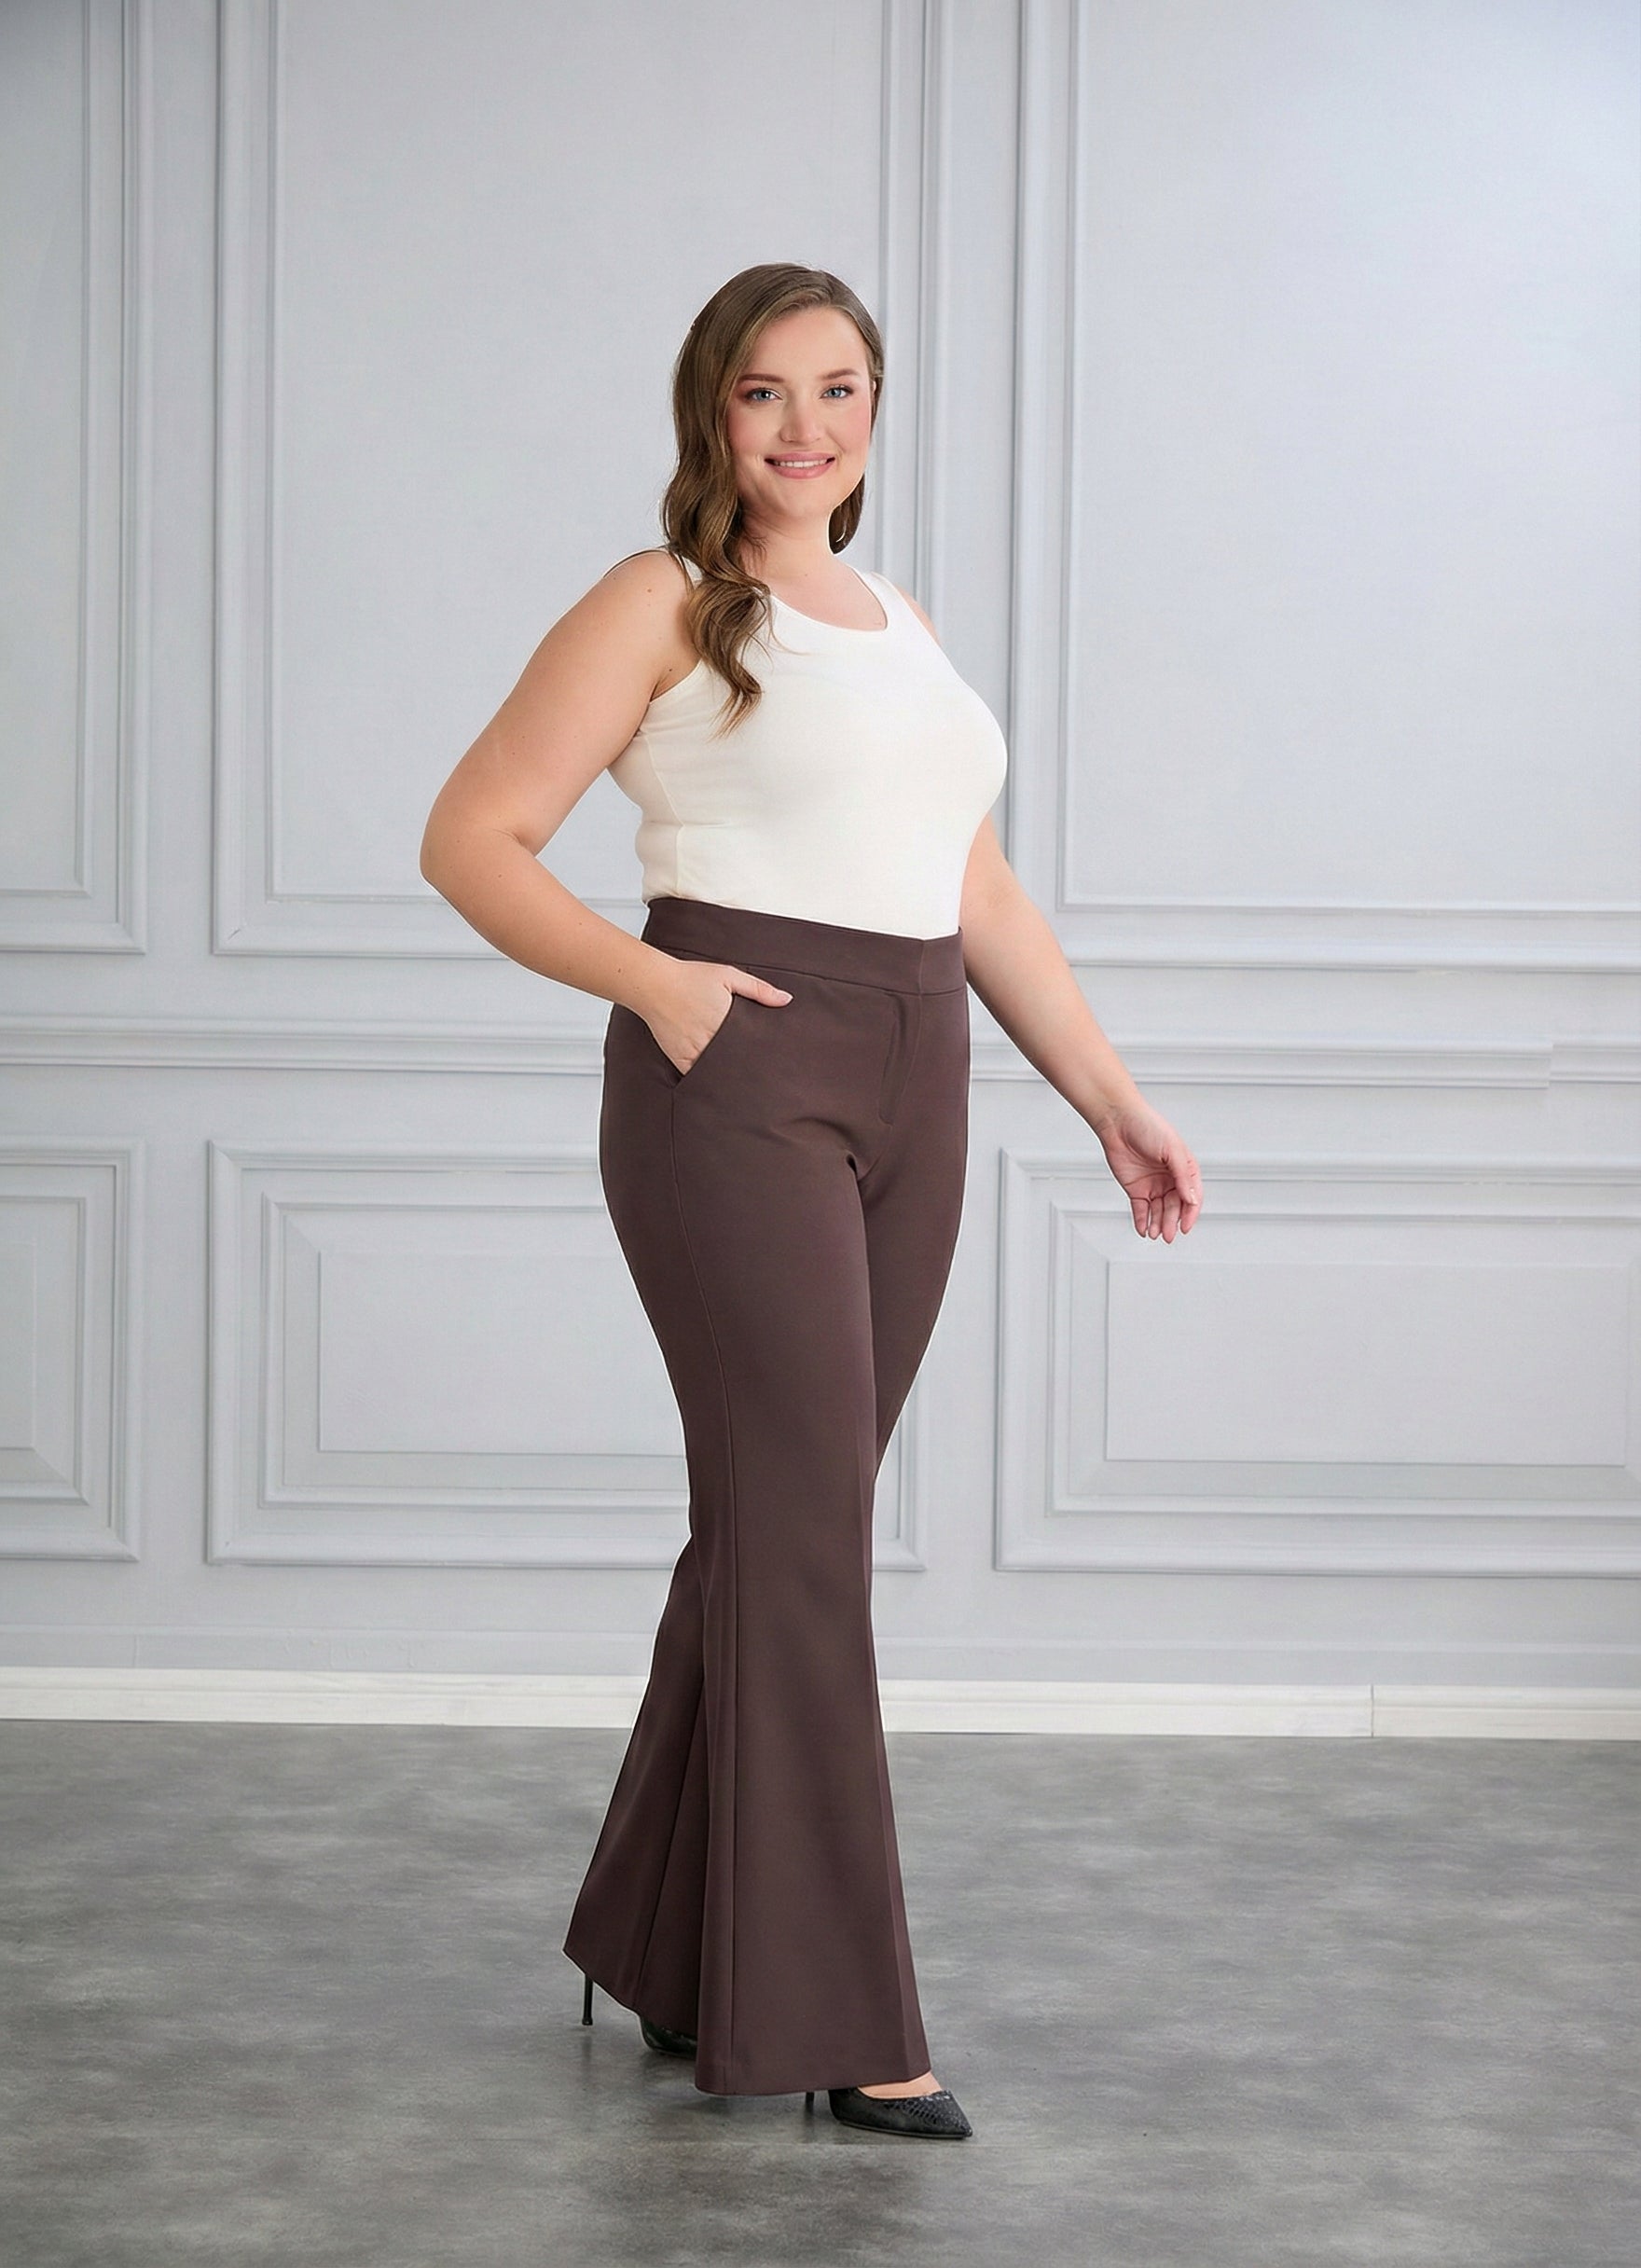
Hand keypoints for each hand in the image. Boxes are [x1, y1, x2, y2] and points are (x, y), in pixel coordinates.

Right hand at [646, 960, 792, 1076]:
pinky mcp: (679, 1059)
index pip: (753, 1047)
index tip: (777, 1065)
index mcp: (727, 1021)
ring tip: (749, 1089)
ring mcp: (694, 1052)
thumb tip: (786, 999)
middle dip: (751, 1070)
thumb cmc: (690, 977)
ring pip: (719, 1073)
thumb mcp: (728, 976)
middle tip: (768, 1081)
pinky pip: (697, 1077)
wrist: (653, 984)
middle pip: (737, 1063)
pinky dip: (708, 1080)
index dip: (765, 1057)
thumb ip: (759, 989)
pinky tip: (719, 1086)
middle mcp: (712, 1039)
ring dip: (731, 1078)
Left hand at [1091, 1099, 1202, 1240]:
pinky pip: (1141, 1209)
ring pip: (1158, 1211)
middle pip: (1174, 1206)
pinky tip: (1143, 1230)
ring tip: (1156, 1234)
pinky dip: (1142, 1221)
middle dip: (1172, 1222)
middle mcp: (1170, 1179)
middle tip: (1168, 1235)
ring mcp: (1153, 1185)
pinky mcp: (1136, 1189)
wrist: (1118, 1121)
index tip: (1186, 1226)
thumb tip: (1191, 1199)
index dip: (1190, 1213)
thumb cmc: (1147, 1126)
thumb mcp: (1171, 1149)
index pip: (1192, 1196)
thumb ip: (1182, 1176)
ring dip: (1158, 1224)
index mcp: (1184, 1168)